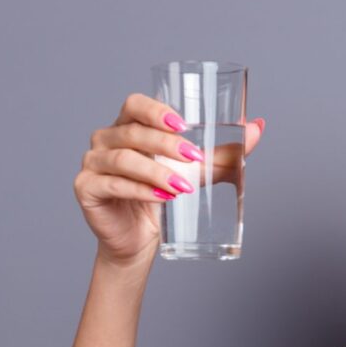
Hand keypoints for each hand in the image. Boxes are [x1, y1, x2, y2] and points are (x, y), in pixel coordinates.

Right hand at [73, 92, 264, 266]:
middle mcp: (106, 140)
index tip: (183, 124)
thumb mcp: (197, 173)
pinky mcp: (86, 189)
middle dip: (166, 144)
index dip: (156, 110)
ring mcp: (93, 164)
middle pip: (133, 132)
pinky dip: (139, 190)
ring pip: (123, 159)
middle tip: (194, 159)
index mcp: (128, 126)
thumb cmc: (164, 200)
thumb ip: (224, 152)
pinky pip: (113, 185)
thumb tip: (259, 127)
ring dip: (156, 171)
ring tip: (182, 187)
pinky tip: (161, 198)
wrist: (139, 242)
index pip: (135, 104)